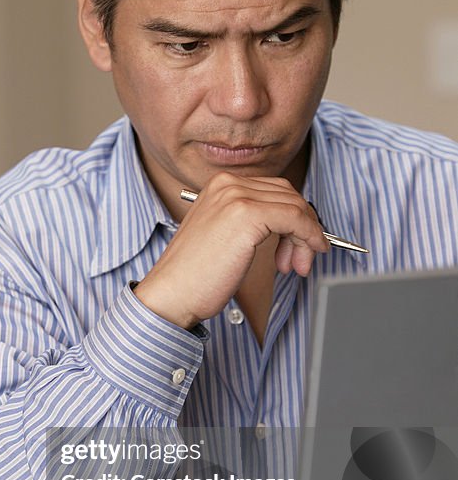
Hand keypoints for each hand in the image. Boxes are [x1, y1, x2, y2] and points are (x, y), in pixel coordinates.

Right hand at [134, 173, 328, 328]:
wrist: (171, 294)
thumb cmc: (194, 275)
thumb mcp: (225, 236)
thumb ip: (251, 222)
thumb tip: (291, 226)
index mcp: (221, 186)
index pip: (274, 191)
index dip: (294, 219)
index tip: (298, 245)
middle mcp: (228, 185)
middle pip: (288, 196)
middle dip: (304, 228)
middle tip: (300, 260)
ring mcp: (237, 197)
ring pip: (296, 207)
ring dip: (306, 238)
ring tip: (295, 266)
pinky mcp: (247, 214)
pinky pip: (296, 219)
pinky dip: (308, 237)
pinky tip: (303, 258)